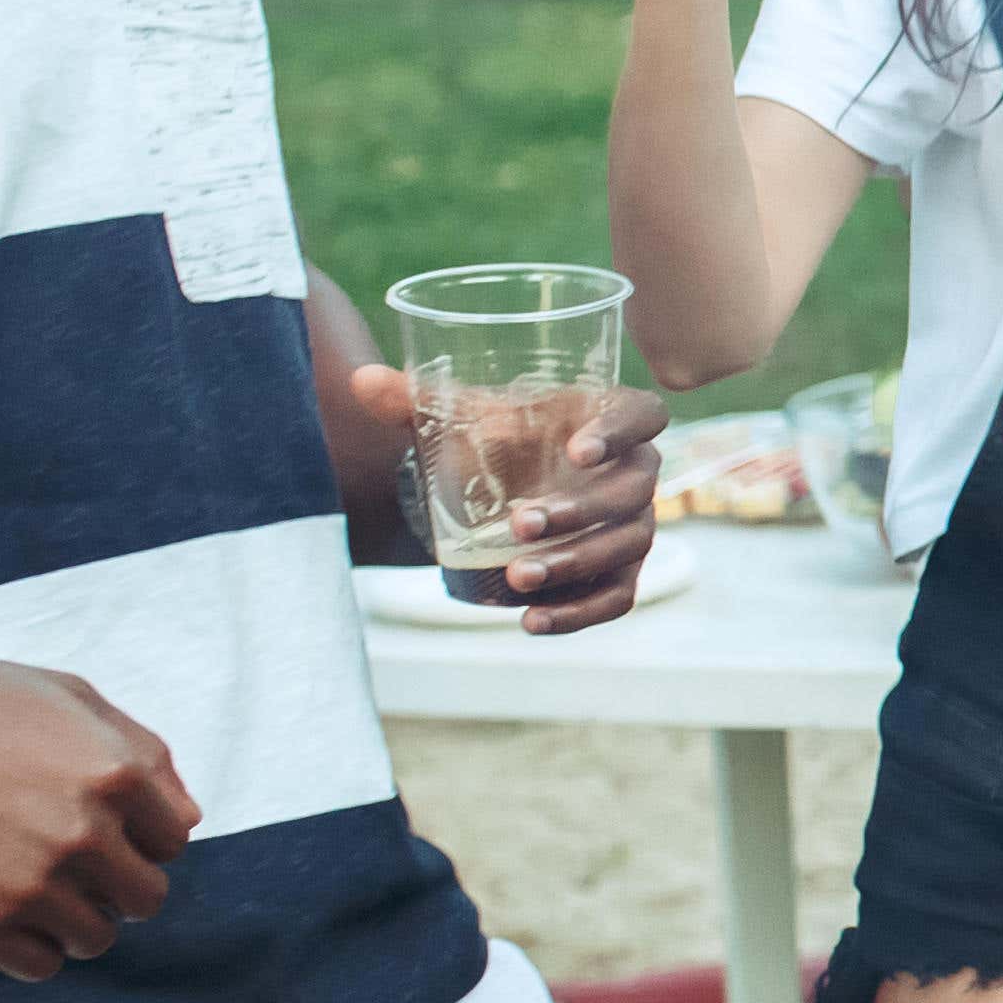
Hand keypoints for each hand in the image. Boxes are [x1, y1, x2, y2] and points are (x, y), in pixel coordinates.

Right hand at [0, 638, 198, 979]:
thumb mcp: (63, 696)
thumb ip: (141, 754)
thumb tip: (186, 820)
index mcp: (114, 772)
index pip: (174, 840)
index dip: (137, 835)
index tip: (93, 825)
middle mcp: (83, 832)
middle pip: (145, 897)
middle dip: (112, 883)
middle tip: (58, 860)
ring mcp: (28, 883)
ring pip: (95, 939)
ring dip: (71, 919)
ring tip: (22, 882)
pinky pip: (41, 965)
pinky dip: (28, 946)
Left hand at [340, 371, 666, 631]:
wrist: (517, 483)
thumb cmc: (504, 437)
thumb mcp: (465, 417)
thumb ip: (418, 399)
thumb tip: (361, 380)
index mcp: (612, 417)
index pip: (641, 415)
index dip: (620, 432)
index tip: (576, 451)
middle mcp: (636, 472)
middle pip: (631, 492)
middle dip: (578, 512)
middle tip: (518, 525)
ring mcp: (636, 525)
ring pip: (627, 547)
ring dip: (574, 565)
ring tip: (516, 579)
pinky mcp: (622, 572)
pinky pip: (617, 597)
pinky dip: (580, 613)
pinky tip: (530, 621)